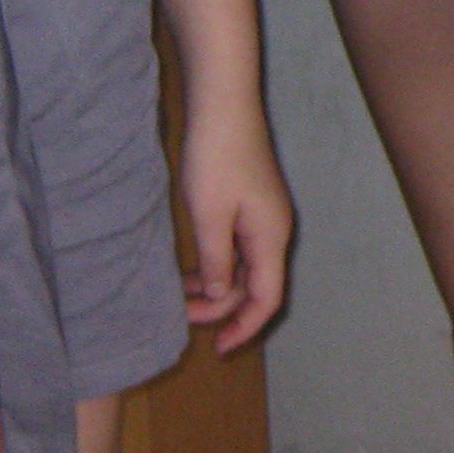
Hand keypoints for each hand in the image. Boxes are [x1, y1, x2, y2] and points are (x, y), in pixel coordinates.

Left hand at [172, 100, 293, 354]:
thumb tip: (223, 294)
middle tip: (180, 315)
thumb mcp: (209, 216)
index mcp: (270, 237)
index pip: (266, 298)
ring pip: (245, 267)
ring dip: (217, 286)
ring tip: (180, 294)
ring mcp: (263, 215)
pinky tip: (191, 267)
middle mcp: (273, 230)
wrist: (223, 103)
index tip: (218, 349)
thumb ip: (217, 261)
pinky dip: (217, 263)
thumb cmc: (216, 157)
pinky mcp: (249, 202)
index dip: (245, 328)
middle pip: (256, 285)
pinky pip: (237, 246)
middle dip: (222, 308)